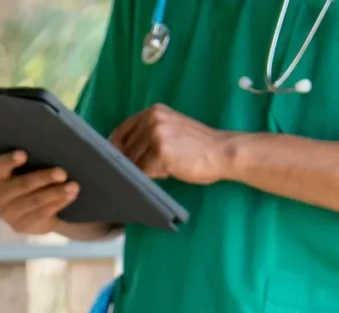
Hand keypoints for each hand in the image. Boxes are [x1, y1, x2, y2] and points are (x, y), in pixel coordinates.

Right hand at [0, 150, 81, 235]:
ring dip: (56, 192)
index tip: (24, 154)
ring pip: (35, 201)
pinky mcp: (20, 226)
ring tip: (73, 186)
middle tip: (62, 173)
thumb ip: (34, 164)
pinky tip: (70, 196)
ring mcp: (7, 214)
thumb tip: (56, 158)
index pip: (0, 166)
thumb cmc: (34, 183)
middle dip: (44, 178)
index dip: (10, 160)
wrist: (35, 213)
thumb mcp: (29, 171)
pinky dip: (58, 203)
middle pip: (23, 185)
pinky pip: (42, 213)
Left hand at [110, 105, 233, 184]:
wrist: (222, 151)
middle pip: (124, 149)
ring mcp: (156, 135)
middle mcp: (152, 119)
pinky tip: (170, 169)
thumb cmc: (198, 145)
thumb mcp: (171, 129)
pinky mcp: (161, 153)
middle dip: (133, 162)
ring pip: (133, 161)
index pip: (121, 131)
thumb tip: (119, 152)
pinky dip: (154, 175)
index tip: (116, 161)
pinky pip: (144, 171)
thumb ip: (147, 134)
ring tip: (167, 165)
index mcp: (153, 111)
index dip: (115, 149)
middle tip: (155, 165)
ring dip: (145, 169)